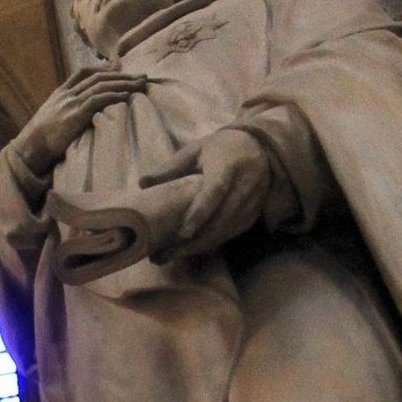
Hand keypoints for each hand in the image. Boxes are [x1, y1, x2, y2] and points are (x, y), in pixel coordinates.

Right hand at [9, 66, 149, 176]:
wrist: (29, 149)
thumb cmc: (40, 141)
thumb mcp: (51, 120)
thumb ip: (64, 112)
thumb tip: (81, 116)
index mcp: (60, 93)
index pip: (83, 73)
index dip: (103, 69)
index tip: (121, 69)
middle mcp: (66, 94)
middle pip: (98, 77)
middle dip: (122, 75)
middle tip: (142, 76)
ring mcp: (70, 103)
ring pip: (101, 85)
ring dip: (124, 83)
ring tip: (141, 84)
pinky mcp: (75, 115)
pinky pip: (98, 100)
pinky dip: (114, 95)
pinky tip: (127, 95)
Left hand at [136, 128, 272, 259]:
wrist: (258, 145)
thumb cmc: (220, 148)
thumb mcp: (194, 150)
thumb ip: (170, 168)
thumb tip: (142, 183)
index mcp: (227, 166)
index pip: (215, 192)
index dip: (200, 214)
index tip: (183, 233)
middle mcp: (244, 185)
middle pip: (220, 220)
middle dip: (193, 242)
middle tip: (164, 255)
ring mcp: (253, 202)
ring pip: (226, 231)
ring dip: (199, 247)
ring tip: (170, 256)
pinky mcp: (255, 213)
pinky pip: (232, 234)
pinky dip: (211, 244)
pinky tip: (191, 250)